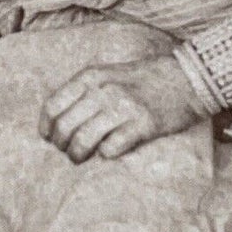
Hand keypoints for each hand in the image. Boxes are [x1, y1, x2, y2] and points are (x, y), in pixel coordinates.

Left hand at [39, 52, 211, 162]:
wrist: (185, 78)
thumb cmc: (142, 79)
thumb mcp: (107, 74)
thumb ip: (83, 91)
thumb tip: (57, 120)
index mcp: (90, 76)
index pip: (53, 106)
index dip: (47, 126)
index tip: (49, 137)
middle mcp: (102, 90)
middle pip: (65, 127)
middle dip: (61, 145)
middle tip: (67, 151)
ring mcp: (122, 107)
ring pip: (83, 140)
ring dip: (78, 155)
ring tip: (81, 158)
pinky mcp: (142, 125)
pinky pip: (111, 148)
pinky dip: (105, 154)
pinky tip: (109, 151)